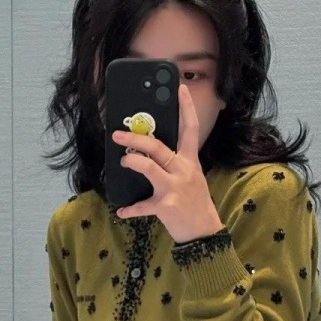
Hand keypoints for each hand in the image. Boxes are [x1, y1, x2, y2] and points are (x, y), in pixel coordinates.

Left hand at [112, 83, 223, 244]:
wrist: (203, 232)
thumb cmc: (193, 202)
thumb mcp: (190, 177)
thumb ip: (174, 163)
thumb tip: (149, 151)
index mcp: (189, 161)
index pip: (190, 128)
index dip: (185, 108)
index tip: (178, 88)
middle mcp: (182, 170)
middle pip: (158, 147)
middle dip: (136, 138)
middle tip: (118, 135)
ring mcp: (174, 188)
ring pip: (150, 167)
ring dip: (133, 162)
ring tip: (123, 160)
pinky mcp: (165, 206)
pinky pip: (142, 206)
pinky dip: (130, 209)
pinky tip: (121, 210)